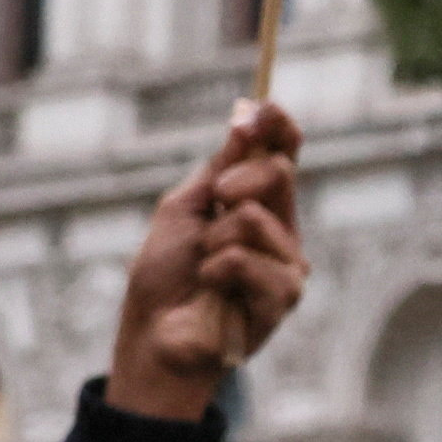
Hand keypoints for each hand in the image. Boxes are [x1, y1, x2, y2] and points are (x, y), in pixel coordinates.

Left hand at [105, 105, 309, 419]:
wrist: (154, 333)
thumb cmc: (165, 276)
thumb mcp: (184, 208)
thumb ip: (219, 167)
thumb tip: (246, 114)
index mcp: (259, 207)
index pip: (282, 156)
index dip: (277, 127)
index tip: (263, 107)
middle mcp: (281, 232)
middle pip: (279, 174)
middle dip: (238, 179)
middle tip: (217, 201)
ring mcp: (286, 266)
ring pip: (257, 219)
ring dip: (215, 240)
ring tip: (204, 270)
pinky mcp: (283, 298)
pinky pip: (247, 260)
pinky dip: (218, 271)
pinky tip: (213, 291)